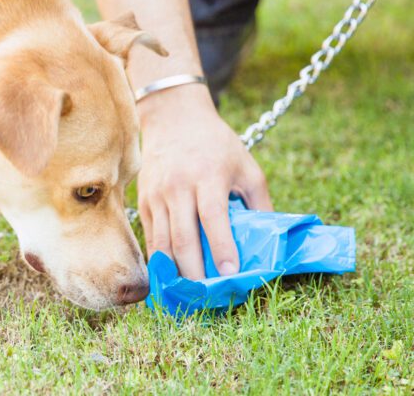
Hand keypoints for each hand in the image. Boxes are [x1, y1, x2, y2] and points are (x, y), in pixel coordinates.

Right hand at [136, 84, 272, 279]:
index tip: (231, 274)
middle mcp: (179, 186)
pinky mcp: (144, 200)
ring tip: (188, 294)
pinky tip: (170, 277)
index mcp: (209, 176)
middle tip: (206, 297)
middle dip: (195, 271)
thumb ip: (259, 203)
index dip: (222, 248)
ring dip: (175, 272)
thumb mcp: (246, 166)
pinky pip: (151, 236)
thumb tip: (269, 242)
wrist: (173, 118)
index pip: (214, 217)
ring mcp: (157, 194)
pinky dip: (160, 260)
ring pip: (163, 241)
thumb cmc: (217, 145)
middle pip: (184, 236)